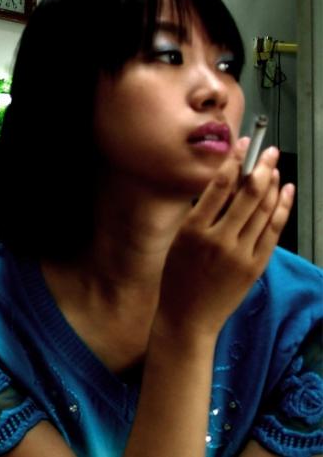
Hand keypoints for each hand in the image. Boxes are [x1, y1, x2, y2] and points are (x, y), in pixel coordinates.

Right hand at [157, 137, 294, 340]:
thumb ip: (202, 216)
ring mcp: (240, 254)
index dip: (234, 162)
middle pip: (248, 194)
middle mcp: (219, 240)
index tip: (242, 145)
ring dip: (273, 184)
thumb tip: (226, 187)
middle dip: (261, 167)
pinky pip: (273, 230)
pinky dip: (282, 208)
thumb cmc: (178, 279)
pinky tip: (285, 192)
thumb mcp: (180, 241)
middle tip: (268, 151)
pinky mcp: (256, 266)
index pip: (219, 187)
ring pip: (264, 210)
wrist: (187, 317)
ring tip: (275, 167)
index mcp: (193, 231)